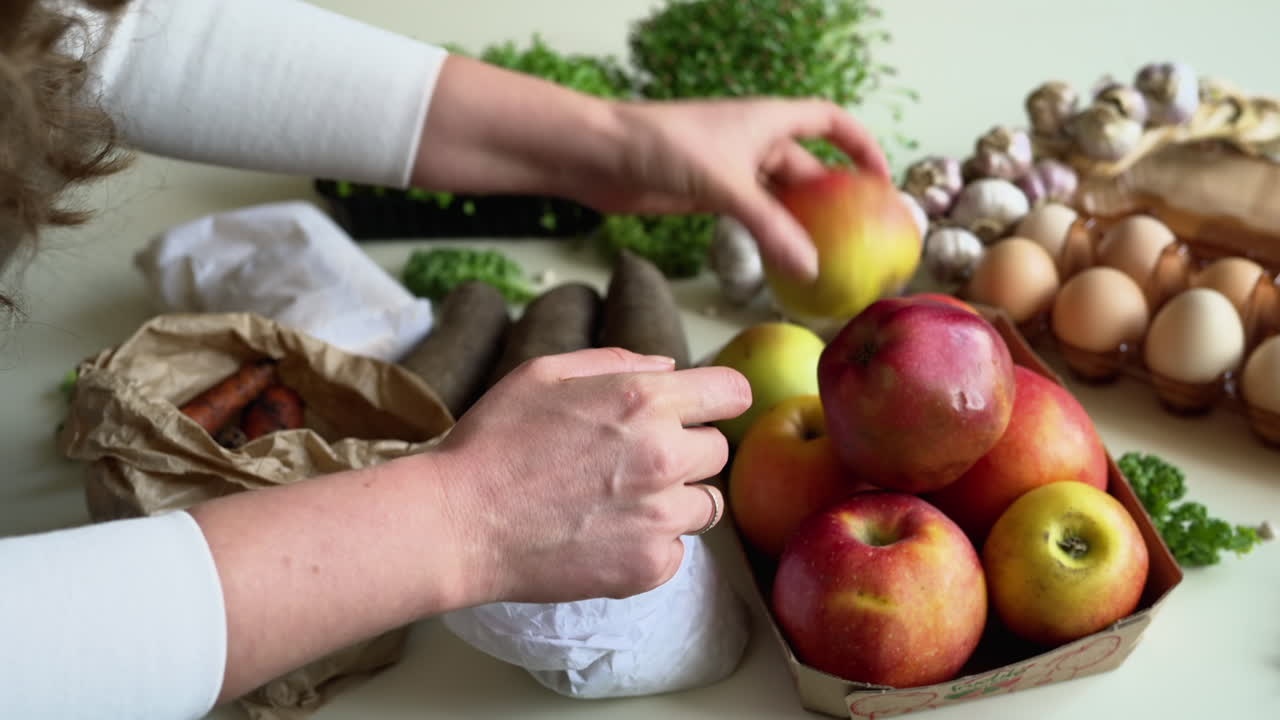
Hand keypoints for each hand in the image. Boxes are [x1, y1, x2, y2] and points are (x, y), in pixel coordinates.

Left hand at [412, 57, 888, 282]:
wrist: (600, 156)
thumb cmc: (661, 149)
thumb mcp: (725, 186)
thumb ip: (770, 227)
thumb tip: (810, 268)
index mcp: (768, 120)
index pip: (830, 120)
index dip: (860, 144)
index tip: (881, 179)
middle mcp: (755, 141)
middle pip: (809, 167)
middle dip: (836, 196)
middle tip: (862, 234)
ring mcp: (732, 169)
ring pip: (780, 197)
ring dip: (802, 224)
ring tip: (830, 257)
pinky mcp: (709, 195)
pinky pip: (753, 216)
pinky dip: (770, 236)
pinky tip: (783, 263)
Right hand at [431, 348, 749, 604]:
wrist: (459, 523)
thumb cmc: (493, 442)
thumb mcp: (545, 373)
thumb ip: (617, 362)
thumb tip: (668, 369)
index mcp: (644, 401)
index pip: (731, 392)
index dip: (719, 398)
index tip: (705, 408)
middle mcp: (664, 457)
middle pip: (718, 451)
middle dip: (687, 449)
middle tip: (636, 460)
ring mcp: (659, 517)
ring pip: (707, 506)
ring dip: (677, 499)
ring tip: (623, 500)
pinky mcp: (648, 566)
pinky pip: (677, 551)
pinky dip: (652, 543)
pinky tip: (607, 534)